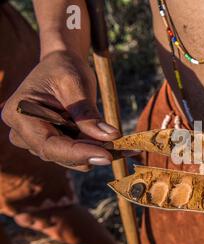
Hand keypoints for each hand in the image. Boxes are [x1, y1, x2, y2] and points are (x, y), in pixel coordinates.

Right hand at [1, 51, 120, 170]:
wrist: (61, 65)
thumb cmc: (64, 69)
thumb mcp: (76, 85)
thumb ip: (88, 114)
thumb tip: (110, 137)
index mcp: (19, 113)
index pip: (49, 145)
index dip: (79, 153)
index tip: (107, 156)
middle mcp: (22, 132)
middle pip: (59, 155)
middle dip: (92, 153)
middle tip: (123, 149)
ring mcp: (36, 140)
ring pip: (70, 159)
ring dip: (97, 153)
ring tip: (125, 147)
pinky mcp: (53, 144)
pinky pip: (76, 154)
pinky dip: (97, 150)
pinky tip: (119, 146)